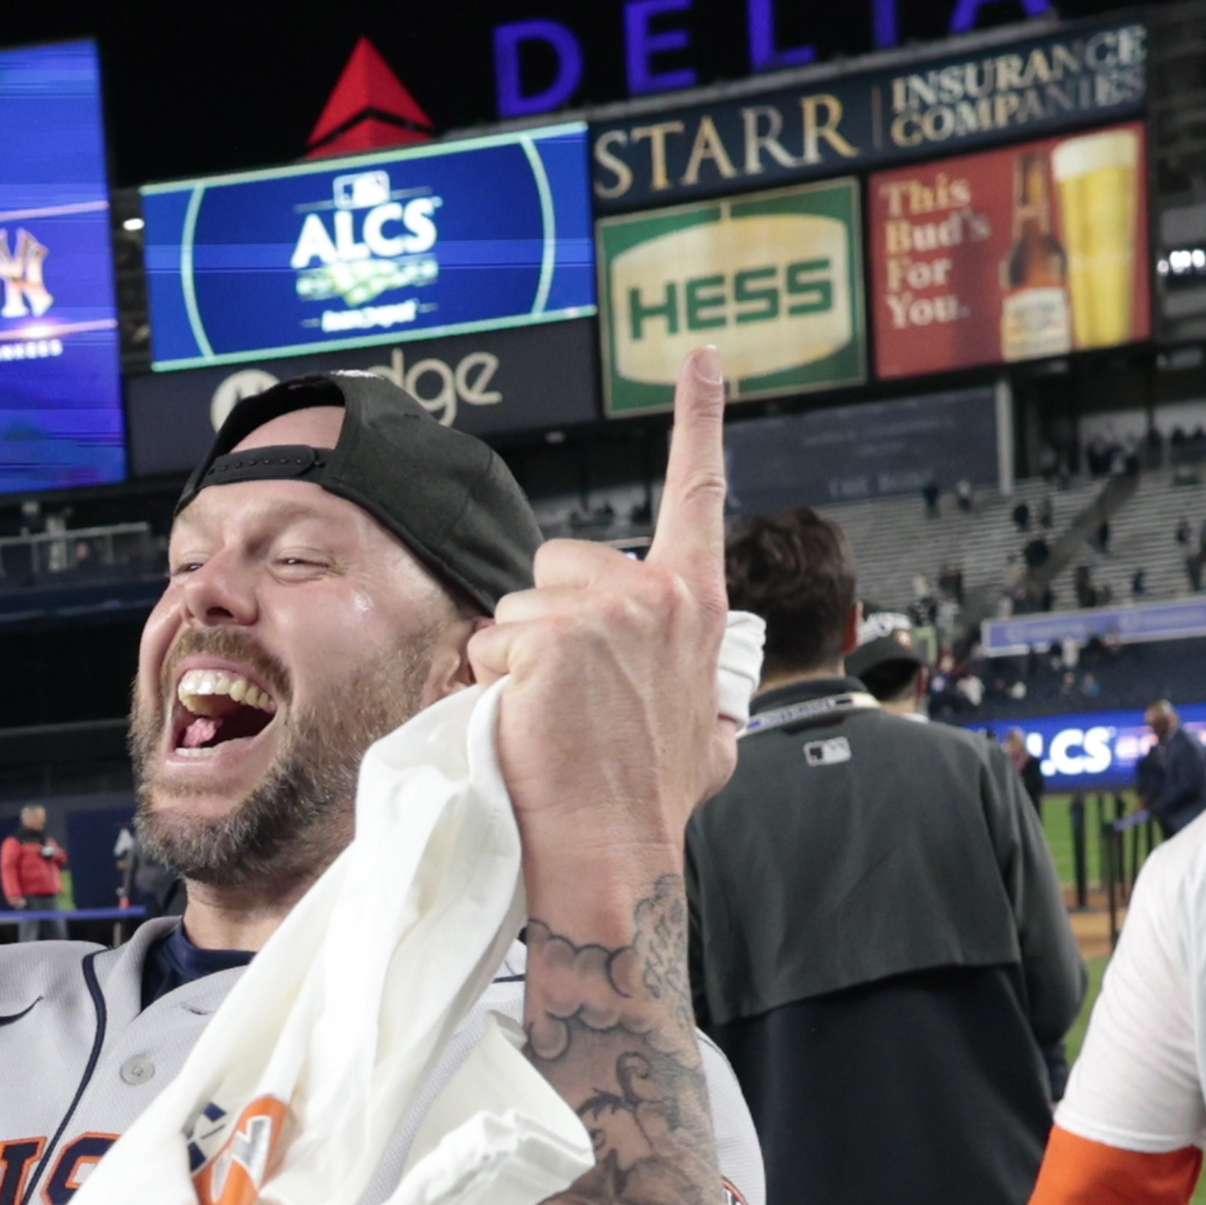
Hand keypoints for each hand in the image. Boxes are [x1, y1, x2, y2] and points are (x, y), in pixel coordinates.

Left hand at [477, 348, 733, 932]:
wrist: (612, 850)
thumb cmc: (649, 803)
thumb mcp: (707, 737)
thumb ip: (701, 698)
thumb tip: (718, 729)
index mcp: (698, 606)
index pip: (699, 492)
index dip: (699, 417)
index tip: (702, 354)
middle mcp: (659, 594)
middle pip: (557, 563)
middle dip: (543, 620)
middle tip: (566, 698)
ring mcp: (606, 612)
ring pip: (513, 607)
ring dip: (511, 659)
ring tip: (549, 719)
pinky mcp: (552, 638)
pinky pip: (487, 644)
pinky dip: (489, 686)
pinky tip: (527, 725)